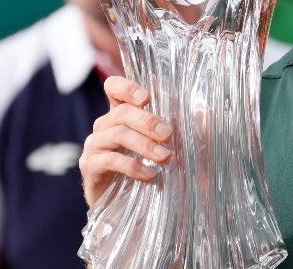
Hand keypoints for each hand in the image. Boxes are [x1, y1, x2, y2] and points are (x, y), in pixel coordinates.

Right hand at [79, 76, 172, 205]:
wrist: (120, 204)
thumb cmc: (144, 167)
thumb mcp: (159, 145)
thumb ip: (172, 128)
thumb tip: (203, 113)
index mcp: (119, 114)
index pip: (113, 88)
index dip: (127, 88)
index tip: (146, 98)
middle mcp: (103, 126)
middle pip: (122, 112)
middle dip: (147, 121)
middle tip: (168, 135)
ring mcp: (94, 145)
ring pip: (118, 134)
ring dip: (144, 144)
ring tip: (165, 157)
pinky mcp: (90, 166)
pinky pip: (111, 160)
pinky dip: (133, 166)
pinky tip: (149, 175)